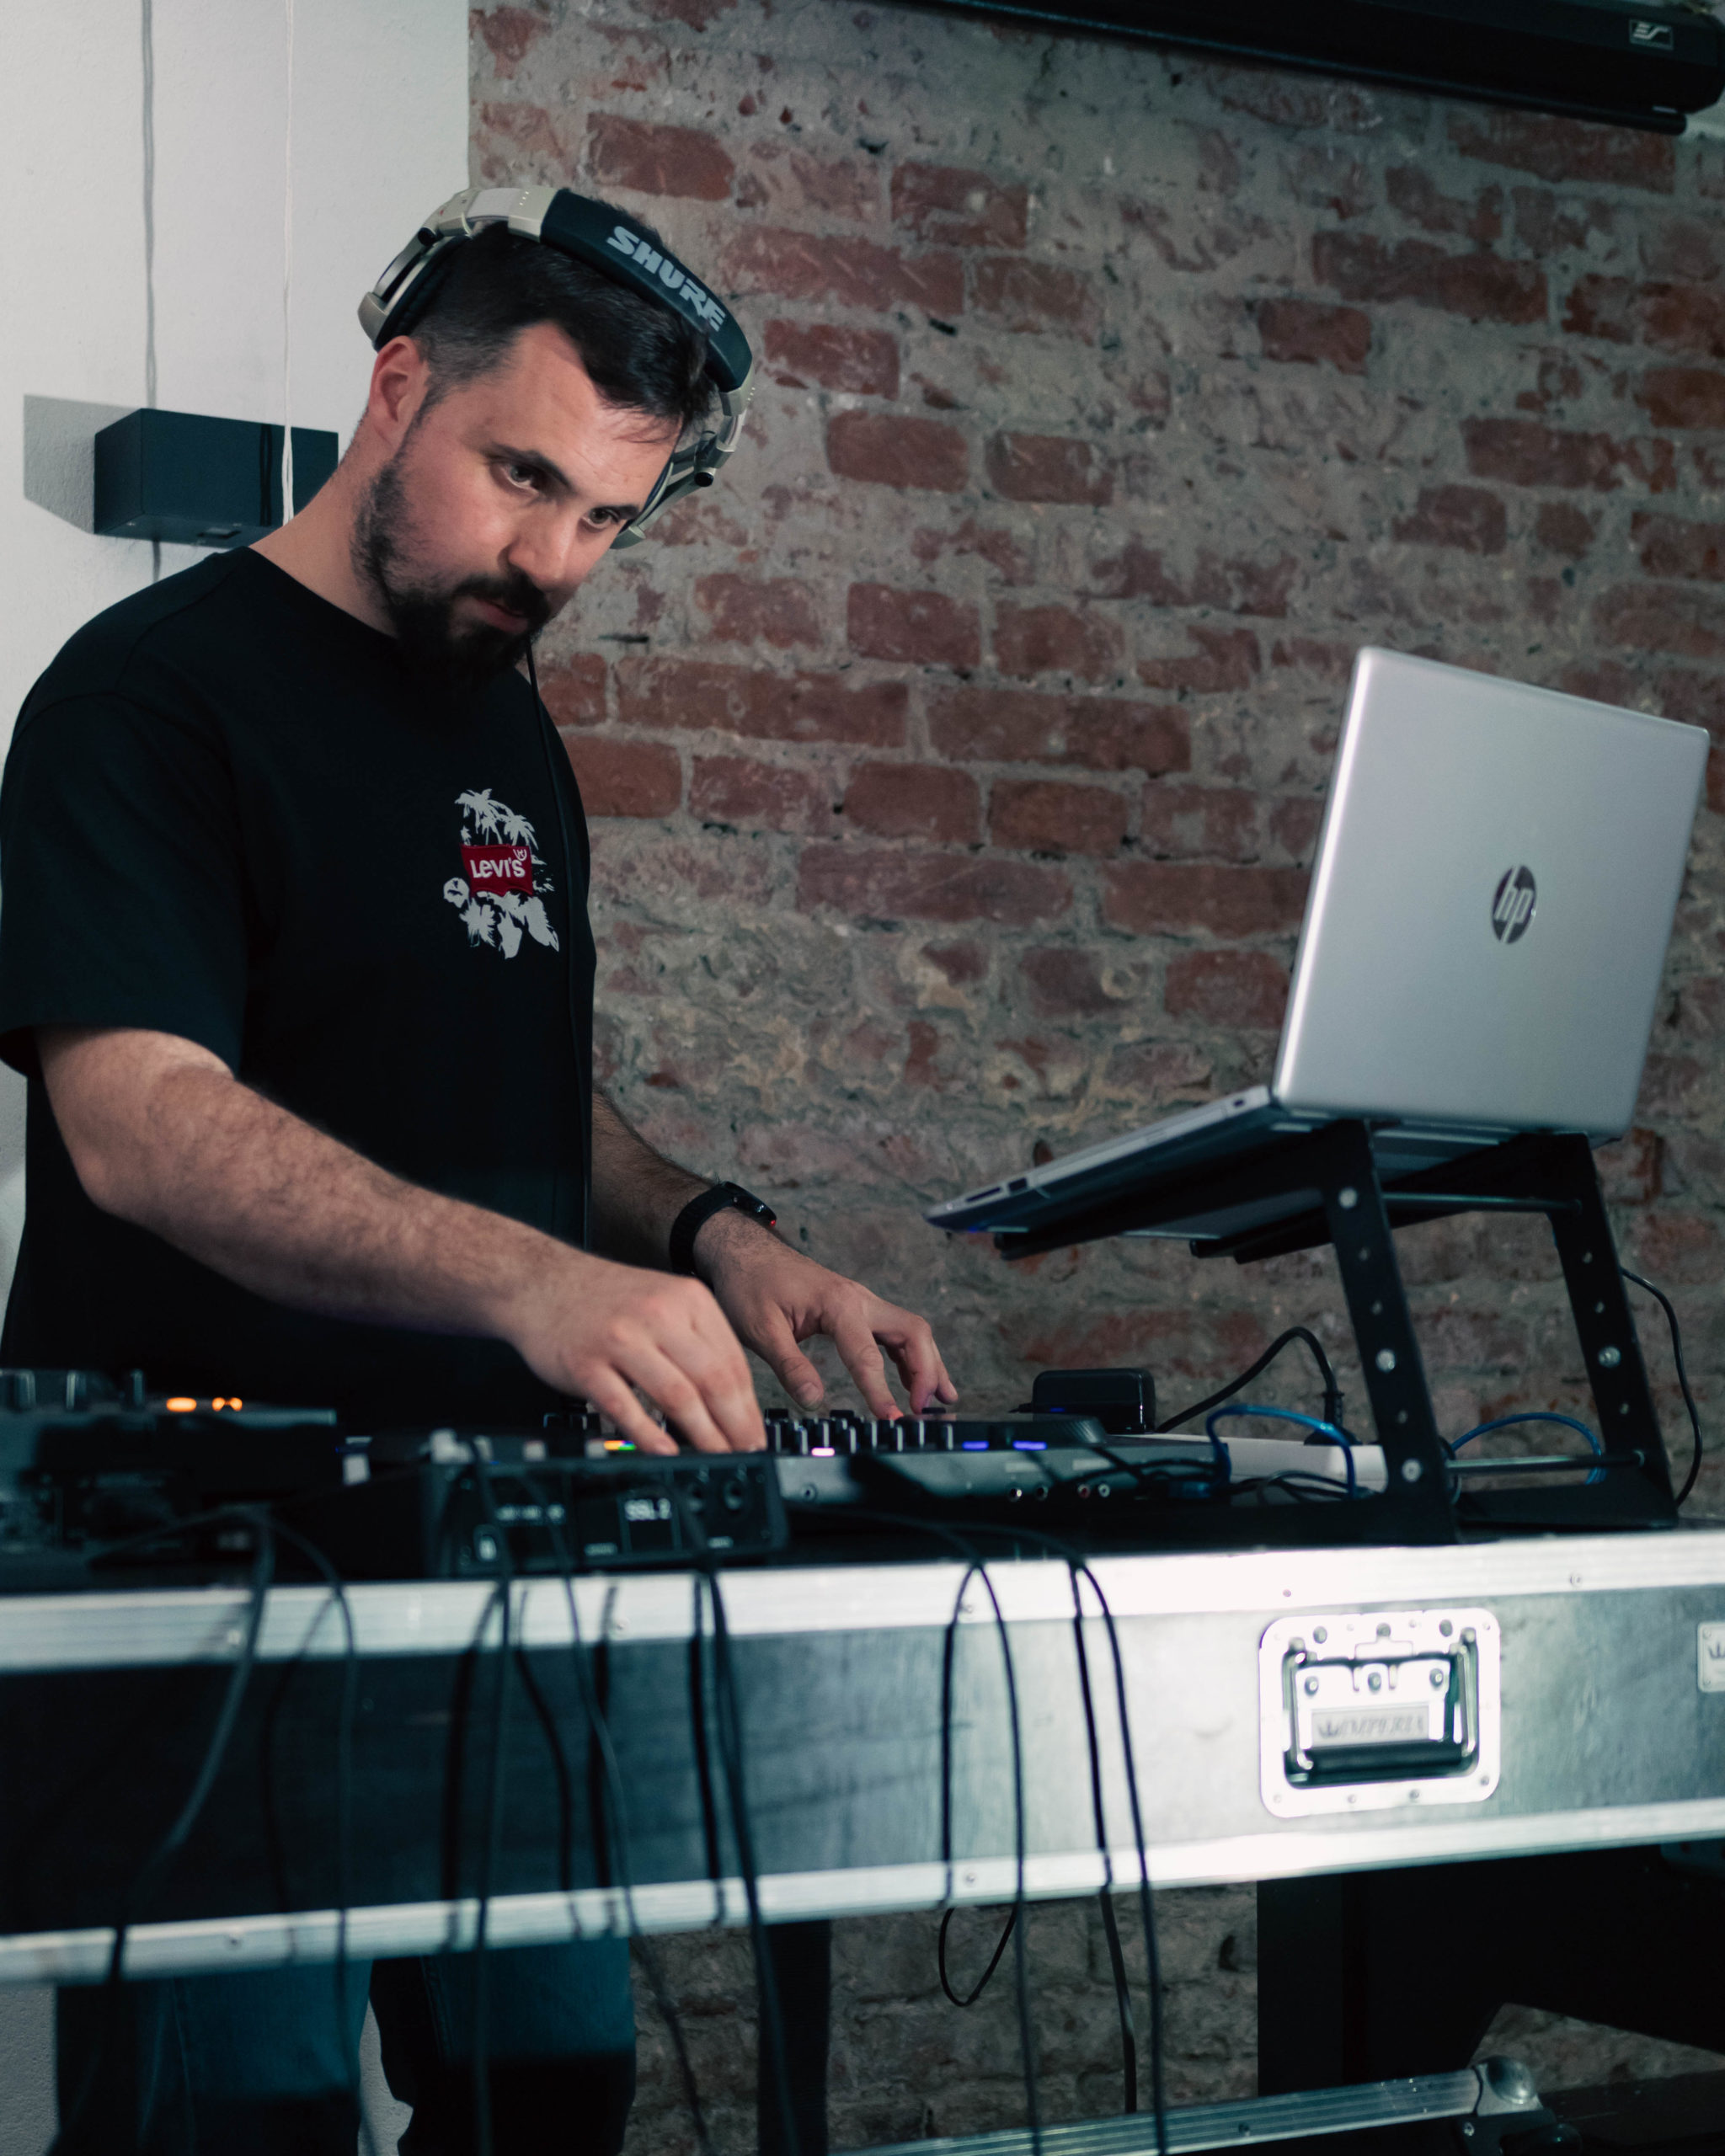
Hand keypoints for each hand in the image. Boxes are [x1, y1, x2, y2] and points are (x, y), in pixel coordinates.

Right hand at [503, 1248, 764, 1455]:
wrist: (539, 1281)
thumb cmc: (605, 1299)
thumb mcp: (663, 1302)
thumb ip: (696, 1343)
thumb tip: (730, 1400)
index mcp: (687, 1300)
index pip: (732, 1361)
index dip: (749, 1405)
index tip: (756, 1433)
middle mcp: (658, 1315)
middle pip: (712, 1379)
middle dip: (735, 1425)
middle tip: (746, 1452)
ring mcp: (621, 1339)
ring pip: (676, 1394)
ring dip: (703, 1434)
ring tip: (717, 1457)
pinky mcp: (586, 1364)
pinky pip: (624, 1405)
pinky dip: (648, 1433)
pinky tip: (665, 1451)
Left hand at [694, 1212, 958, 1417]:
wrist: (743, 1252)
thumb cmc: (749, 1284)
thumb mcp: (760, 1328)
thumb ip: (789, 1366)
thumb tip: (815, 1402)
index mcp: (838, 1304)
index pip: (869, 1355)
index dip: (881, 1391)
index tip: (891, 1420)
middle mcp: (859, 1299)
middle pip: (912, 1333)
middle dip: (927, 1371)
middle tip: (925, 1410)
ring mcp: (861, 1302)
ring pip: (910, 1331)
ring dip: (928, 1364)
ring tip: (942, 1400)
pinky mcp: (855, 1309)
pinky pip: (895, 1332)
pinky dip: (911, 1357)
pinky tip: (913, 1382)